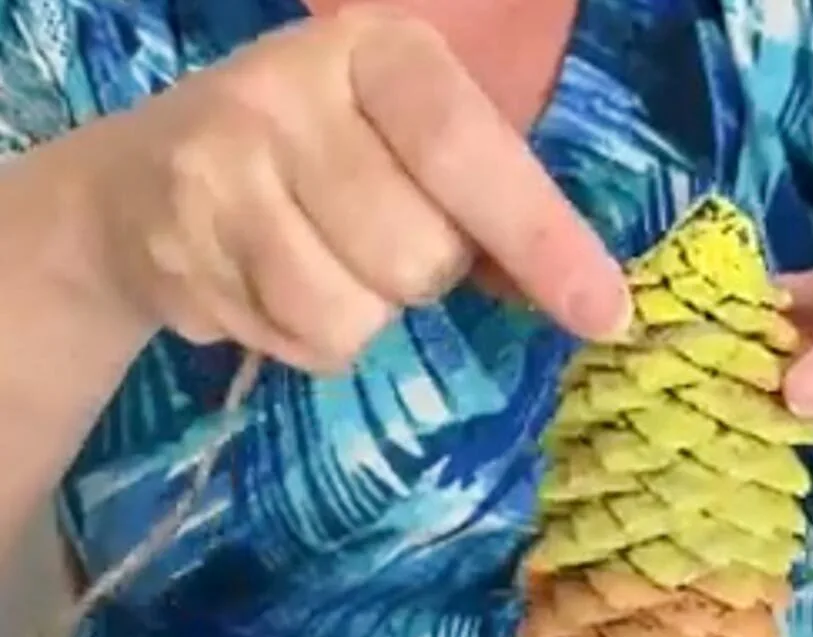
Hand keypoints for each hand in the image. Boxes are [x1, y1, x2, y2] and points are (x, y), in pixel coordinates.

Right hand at [87, 6, 628, 371]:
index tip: (604, 314)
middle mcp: (291, 91)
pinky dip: (309, 341)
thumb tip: (587, 301)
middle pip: (418, 256)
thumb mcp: (403, 150)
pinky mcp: (185, 247)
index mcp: (377, 50)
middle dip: (421, 276)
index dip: (541, 240)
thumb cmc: (316, 164)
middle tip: (377, 239)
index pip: (469, 152)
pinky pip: (302, 343)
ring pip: (355, 315)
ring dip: (363, 316)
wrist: (140, 186)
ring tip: (322, 264)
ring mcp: (225, 166)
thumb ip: (488, 206)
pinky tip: (274, 289)